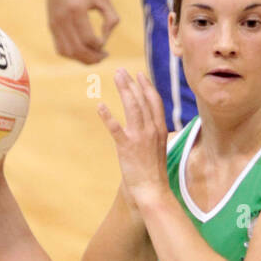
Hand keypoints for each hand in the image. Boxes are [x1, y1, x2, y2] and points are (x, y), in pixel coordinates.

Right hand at [45, 0, 119, 63]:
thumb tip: (106, 39)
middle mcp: (63, 19)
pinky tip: (81, 51)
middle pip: (77, 50)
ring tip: (93, 57)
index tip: (105, 43)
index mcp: (77, 10)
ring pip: (67, 52)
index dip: (100, 45)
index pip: (89, 39)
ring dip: (82, 59)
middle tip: (103, 56)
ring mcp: (55, 24)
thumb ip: (111, 18)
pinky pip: (60, 48)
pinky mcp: (51, 26)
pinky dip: (72, 55)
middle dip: (92, 58)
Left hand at [97, 69, 169, 208]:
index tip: (139, 75)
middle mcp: (152, 130)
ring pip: (132, 108)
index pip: (154, 102)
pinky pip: (116, 129)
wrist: (152, 189)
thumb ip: (155, 133)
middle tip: (121, 71)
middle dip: (132, 83)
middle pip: (142, 100)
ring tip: (116, 77)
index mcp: (160, 129)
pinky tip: (100, 106)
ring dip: (124, 90)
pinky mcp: (127, 148)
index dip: (147, 87)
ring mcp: (140, 138)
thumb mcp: (159, 148)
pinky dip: (108, 116)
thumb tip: (153, 126)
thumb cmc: (154, 172)